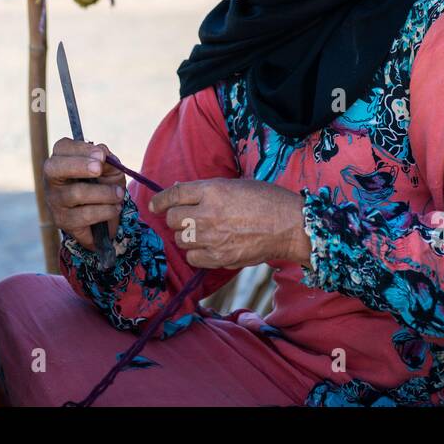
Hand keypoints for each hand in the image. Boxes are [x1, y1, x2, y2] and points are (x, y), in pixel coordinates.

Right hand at [43, 138, 126, 250]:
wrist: (102, 215)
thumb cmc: (102, 183)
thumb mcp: (109, 168)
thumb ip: (107, 160)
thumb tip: (103, 154)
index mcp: (62, 158)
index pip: (62, 147)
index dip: (81, 149)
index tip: (101, 155)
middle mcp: (51, 178)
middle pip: (55, 168)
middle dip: (79, 166)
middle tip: (99, 169)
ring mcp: (54, 200)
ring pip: (76, 193)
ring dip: (105, 193)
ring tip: (119, 194)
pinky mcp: (62, 220)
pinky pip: (85, 215)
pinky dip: (106, 211)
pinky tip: (114, 208)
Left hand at [149, 178, 310, 269]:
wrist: (289, 225)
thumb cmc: (267, 200)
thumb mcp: (235, 185)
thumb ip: (208, 190)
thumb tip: (181, 193)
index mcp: (212, 190)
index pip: (174, 195)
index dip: (160, 200)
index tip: (155, 205)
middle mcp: (207, 213)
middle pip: (173, 219)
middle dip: (177, 219)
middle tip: (188, 219)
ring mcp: (212, 238)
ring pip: (181, 239)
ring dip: (187, 236)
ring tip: (203, 233)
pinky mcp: (219, 258)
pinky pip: (193, 258)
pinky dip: (197, 254)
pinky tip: (209, 247)